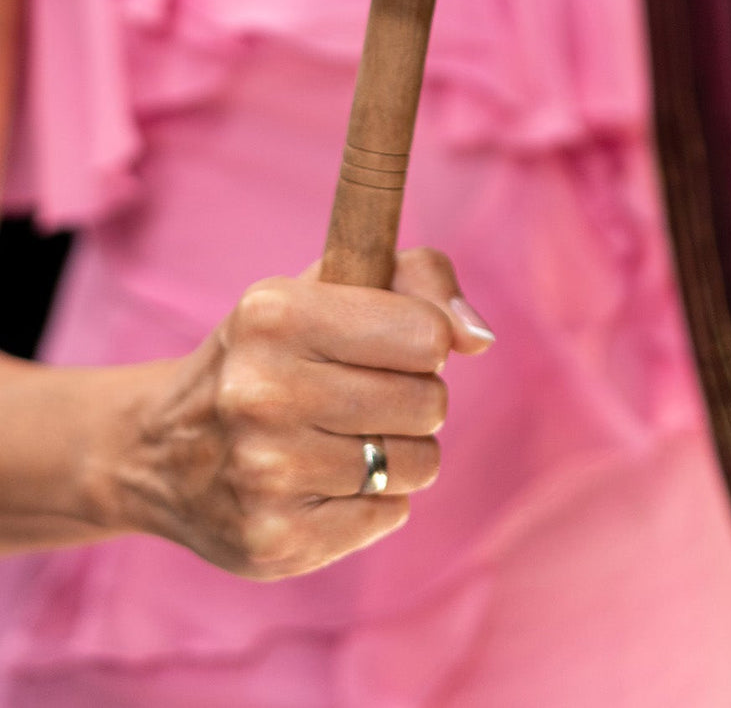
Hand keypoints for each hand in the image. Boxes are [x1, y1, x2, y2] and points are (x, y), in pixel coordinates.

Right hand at [98, 247, 492, 579]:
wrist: (162, 450)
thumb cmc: (277, 352)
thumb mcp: (332, 286)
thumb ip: (422, 280)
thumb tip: (478, 338)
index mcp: (275, 314)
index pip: (427, 335)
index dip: (420, 342)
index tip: (383, 346)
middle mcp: (260, 392)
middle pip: (429, 402)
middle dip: (412, 399)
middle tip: (358, 397)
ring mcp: (263, 473)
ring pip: (418, 463)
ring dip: (397, 452)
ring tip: (338, 439)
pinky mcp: (273, 540)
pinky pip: (390, 514)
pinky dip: (373, 499)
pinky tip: (320, 483)